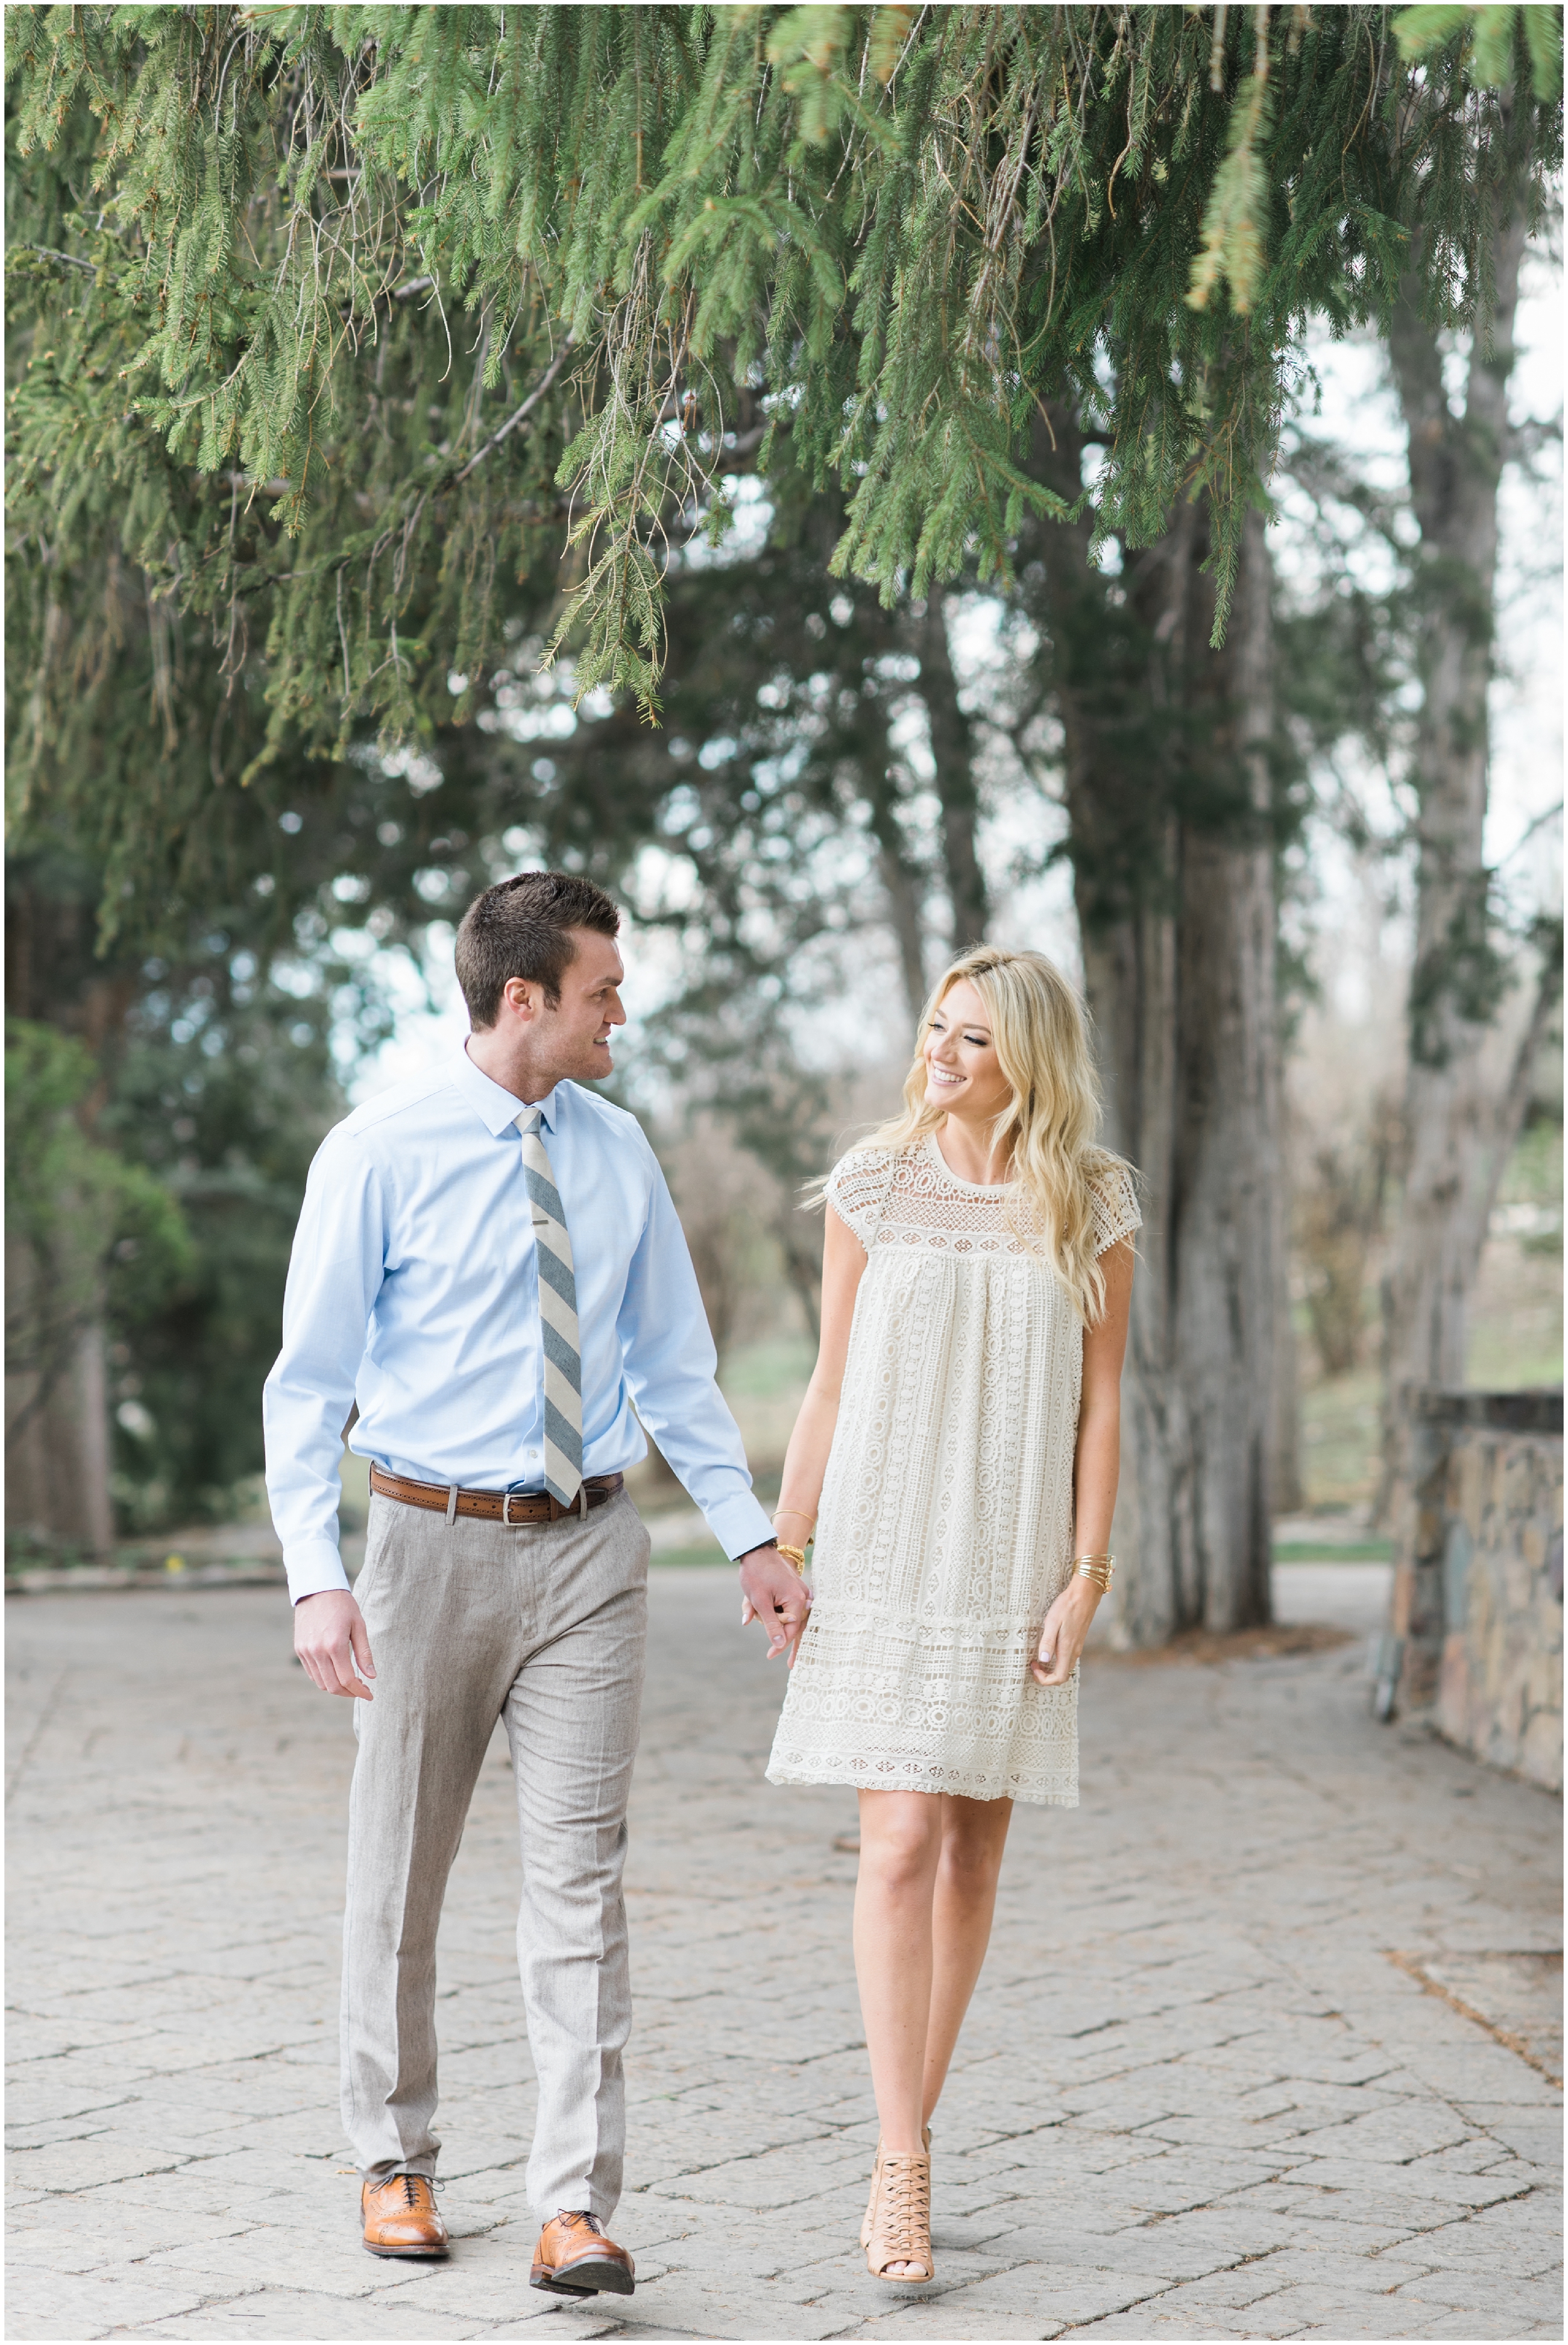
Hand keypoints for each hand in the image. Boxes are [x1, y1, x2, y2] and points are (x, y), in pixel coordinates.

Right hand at [294, 1588, 375, 1697]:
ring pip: (321, 1683)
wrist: (317, 1589)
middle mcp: (317, 1651)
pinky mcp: (299, 1649)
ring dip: (336, 1687)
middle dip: (349, 1693)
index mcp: (335, 1645)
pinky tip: (336, 1672)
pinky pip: (312, 1673)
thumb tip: (371, 1676)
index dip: (360, 1691)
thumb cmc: (343, 1605)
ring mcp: (305, 1651)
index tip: (370, 1694)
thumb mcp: (359, 1625)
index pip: (347, 1680)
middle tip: (362, 1689)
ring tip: (350, 1681)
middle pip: (333, 1686)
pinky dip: (324, 1678)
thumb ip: (364, 1653)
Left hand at [737, 1543, 811, 1664]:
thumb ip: (771, 1624)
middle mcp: (803, 1596)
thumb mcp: (760, 1601)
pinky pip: (792, 1608)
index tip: (771, 1656)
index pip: (792, 1629)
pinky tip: (780, 1627)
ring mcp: (801, 1592)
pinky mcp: (795, 1589)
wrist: (757, 1549)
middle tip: (791, 1664)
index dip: (781, 1644)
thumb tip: (778, 1645)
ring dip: (783, 1627)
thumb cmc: (757, 1573)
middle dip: (790, 1642)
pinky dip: (783, 1617)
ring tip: (780, 1645)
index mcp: (797, 1599)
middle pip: (798, 1625)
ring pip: (794, 1618)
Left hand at [1031, 1579, 1098, 1687]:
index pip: (1059, 1678)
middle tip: (1033, 1664)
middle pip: (1062, 1675)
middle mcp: (1074, 1651)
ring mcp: (1077, 1646)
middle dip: (1046, 1675)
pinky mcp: (1077, 1640)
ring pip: (1065, 1667)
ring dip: (1051, 1668)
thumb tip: (1043, 1660)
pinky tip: (1048, 1647)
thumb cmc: (1067, 1606)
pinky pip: (1067, 1657)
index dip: (1045, 1679)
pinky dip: (1056, 1659)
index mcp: (1068, 1649)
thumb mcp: (1053, 1622)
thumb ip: (1048, 1642)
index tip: (1034, 1666)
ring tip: (1038, 1656)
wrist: (1085, 1594)